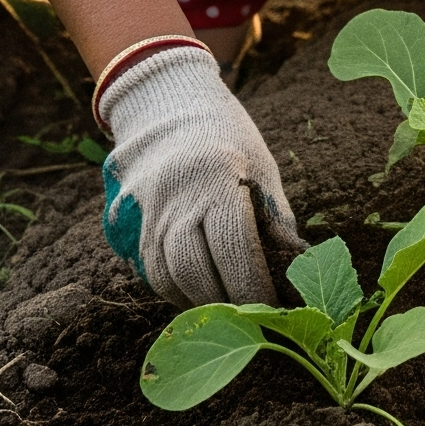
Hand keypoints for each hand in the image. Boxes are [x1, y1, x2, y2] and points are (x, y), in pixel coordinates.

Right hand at [99, 47, 304, 306]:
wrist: (169, 107)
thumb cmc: (229, 140)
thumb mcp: (263, 170)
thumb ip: (276, 221)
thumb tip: (297, 271)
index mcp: (216, 179)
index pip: (234, 249)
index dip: (254, 287)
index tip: (274, 309)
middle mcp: (175, 197)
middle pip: (195, 271)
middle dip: (225, 303)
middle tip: (253, 318)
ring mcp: (146, 211)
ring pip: (166, 277)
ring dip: (198, 302)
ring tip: (228, 311)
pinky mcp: (128, 222)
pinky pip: (149, 270)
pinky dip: (175, 290)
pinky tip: (199, 294)